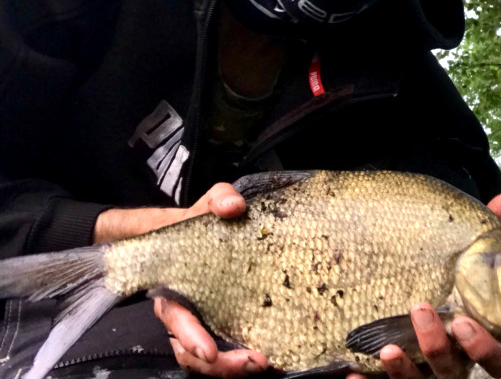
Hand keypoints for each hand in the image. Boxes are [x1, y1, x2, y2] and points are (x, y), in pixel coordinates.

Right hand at [153, 182, 268, 376]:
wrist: (203, 228)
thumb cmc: (201, 219)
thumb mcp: (211, 201)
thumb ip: (219, 198)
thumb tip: (233, 206)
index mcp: (174, 283)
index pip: (175, 318)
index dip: (190, 338)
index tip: (209, 352)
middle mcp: (185, 308)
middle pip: (190, 350)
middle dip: (218, 365)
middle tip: (251, 363)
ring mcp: (203, 319)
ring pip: (206, 358)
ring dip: (230, 368)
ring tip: (261, 364)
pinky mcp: (223, 321)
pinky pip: (225, 346)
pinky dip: (240, 356)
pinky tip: (266, 355)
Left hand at [347, 192, 500, 378]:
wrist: (417, 279)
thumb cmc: (456, 269)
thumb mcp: (473, 250)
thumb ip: (492, 228)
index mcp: (481, 336)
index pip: (497, 359)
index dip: (484, 348)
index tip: (464, 322)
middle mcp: (456, 360)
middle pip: (455, 372)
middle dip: (438, 349)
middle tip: (422, 311)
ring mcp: (425, 369)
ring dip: (405, 370)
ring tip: (387, 347)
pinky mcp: (397, 371)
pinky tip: (353, 375)